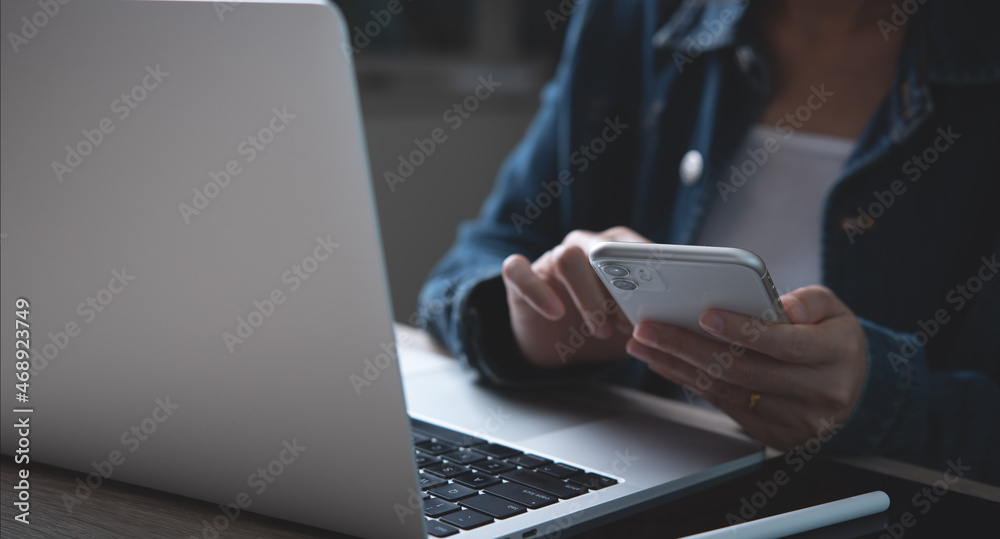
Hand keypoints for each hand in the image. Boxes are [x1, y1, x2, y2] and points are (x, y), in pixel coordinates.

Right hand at [501, 226, 648, 367]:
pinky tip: (555, 312)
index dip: (643, 266)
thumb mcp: (631, 322)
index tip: (658, 296)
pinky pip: (518, 271)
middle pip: (598, 247)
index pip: (628, 242)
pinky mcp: (519, 278)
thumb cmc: (603, 328)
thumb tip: (683, 314)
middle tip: (629, 320)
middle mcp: (581, 247)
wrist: (559, 349)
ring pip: (566, 258)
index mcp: (611, 248)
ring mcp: (548, 260)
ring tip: (601, 327)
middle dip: (618, 283)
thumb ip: (653, 311)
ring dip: (587, 294)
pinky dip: (538, 290)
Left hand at [625, 285, 867, 449]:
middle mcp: (816, 393)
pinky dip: (690, 382)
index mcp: (834, 355)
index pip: (784, 344)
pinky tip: (665, 362)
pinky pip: (724, 406)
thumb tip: (773, 303)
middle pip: (743, 371)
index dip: (744, 330)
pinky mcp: (774, 434)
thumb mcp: (835, 310)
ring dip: (678, 366)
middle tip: (649, 327)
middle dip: (688, 346)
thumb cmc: (835, 341)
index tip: (705, 314)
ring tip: (645, 343)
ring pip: (727, 391)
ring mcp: (795, 420)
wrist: (856, 391)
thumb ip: (807, 300)